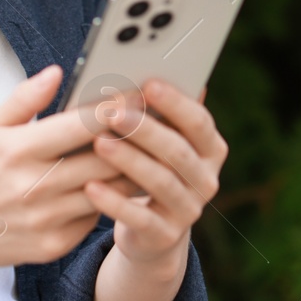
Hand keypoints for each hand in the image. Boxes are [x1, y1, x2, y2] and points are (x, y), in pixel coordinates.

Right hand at [0, 65, 144, 269]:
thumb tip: (57, 72)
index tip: (138, 94)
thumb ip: (24, 98)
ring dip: (134, 171)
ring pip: (108, 191)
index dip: (113, 108)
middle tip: (160, 121)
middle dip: (136, 138)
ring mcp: (45, 219)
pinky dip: (111, 201)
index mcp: (18, 150)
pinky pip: (95, 219)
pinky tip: (125, 185)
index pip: (79, 125)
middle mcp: (33, 186)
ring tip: (155, 151)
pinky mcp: (54, 245)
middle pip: (103, 158)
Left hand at [82, 79, 227, 273]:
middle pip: (178, 151)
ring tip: (98, 144)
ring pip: (161, 183)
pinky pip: (140, 218)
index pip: (199, 122)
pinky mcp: (165, 236)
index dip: (176, 103)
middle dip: (145, 129)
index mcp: (210, 149)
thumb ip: (157, 111)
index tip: (148, 83)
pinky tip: (91, 187)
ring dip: (129, 161)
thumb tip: (148, 64)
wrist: (149, 231)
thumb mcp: (157, 141)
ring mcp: (189, 210)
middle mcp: (206, 179)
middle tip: (113, 111)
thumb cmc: (147, 167)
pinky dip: (115, 202)